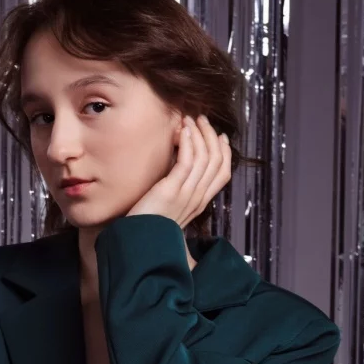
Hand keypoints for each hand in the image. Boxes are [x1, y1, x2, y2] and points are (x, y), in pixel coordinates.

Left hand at [126, 113, 231, 228]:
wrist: (138, 244)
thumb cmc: (149, 226)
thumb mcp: (170, 209)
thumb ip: (178, 192)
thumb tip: (177, 172)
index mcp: (200, 203)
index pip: (223, 173)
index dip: (225, 152)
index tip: (220, 136)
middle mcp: (198, 198)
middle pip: (217, 161)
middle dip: (211, 136)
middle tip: (201, 120)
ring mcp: (187, 195)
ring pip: (205, 157)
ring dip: (200, 134)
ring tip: (190, 119)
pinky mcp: (171, 190)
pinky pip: (187, 161)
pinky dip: (188, 142)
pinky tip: (183, 130)